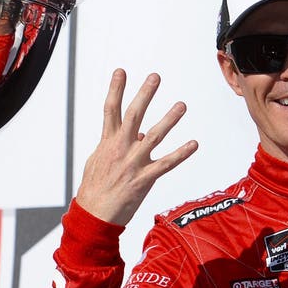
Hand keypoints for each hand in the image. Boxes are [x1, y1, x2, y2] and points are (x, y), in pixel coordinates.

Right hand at [75, 69, 197, 225]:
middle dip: (145, 94)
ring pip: (154, 136)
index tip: (121, 71)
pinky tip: (194, 144)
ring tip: (181, 105)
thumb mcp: (100, 161)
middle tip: (155, 77)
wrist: (94, 216)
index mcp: (107, 142)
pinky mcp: (144, 179)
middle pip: (134, 115)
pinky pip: (166, 164)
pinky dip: (181, 154)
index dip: (115, 89)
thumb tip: (140, 133)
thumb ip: (118, 144)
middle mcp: (120, 148)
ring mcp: (133, 163)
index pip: (111, 110)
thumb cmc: (95, 188)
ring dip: (169, 119)